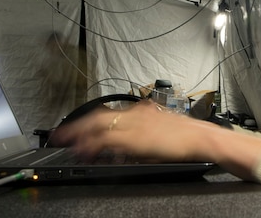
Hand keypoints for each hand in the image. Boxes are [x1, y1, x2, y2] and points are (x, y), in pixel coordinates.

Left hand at [50, 99, 216, 162]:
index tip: (75, 126)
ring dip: (80, 134)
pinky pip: (108, 140)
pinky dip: (94, 144)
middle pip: (98, 116)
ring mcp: (134, 126)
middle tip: (60, 134)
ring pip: (99, 126)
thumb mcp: (163, 125)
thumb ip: (146, 126)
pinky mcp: (135, 139)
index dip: (88, 119)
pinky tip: (85, 150)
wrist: (200, 137)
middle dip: (77, 125)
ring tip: (65, 143)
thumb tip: (132, 139)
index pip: (108, 112)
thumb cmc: (187, 135)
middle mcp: (135, 114)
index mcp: (141, 110)